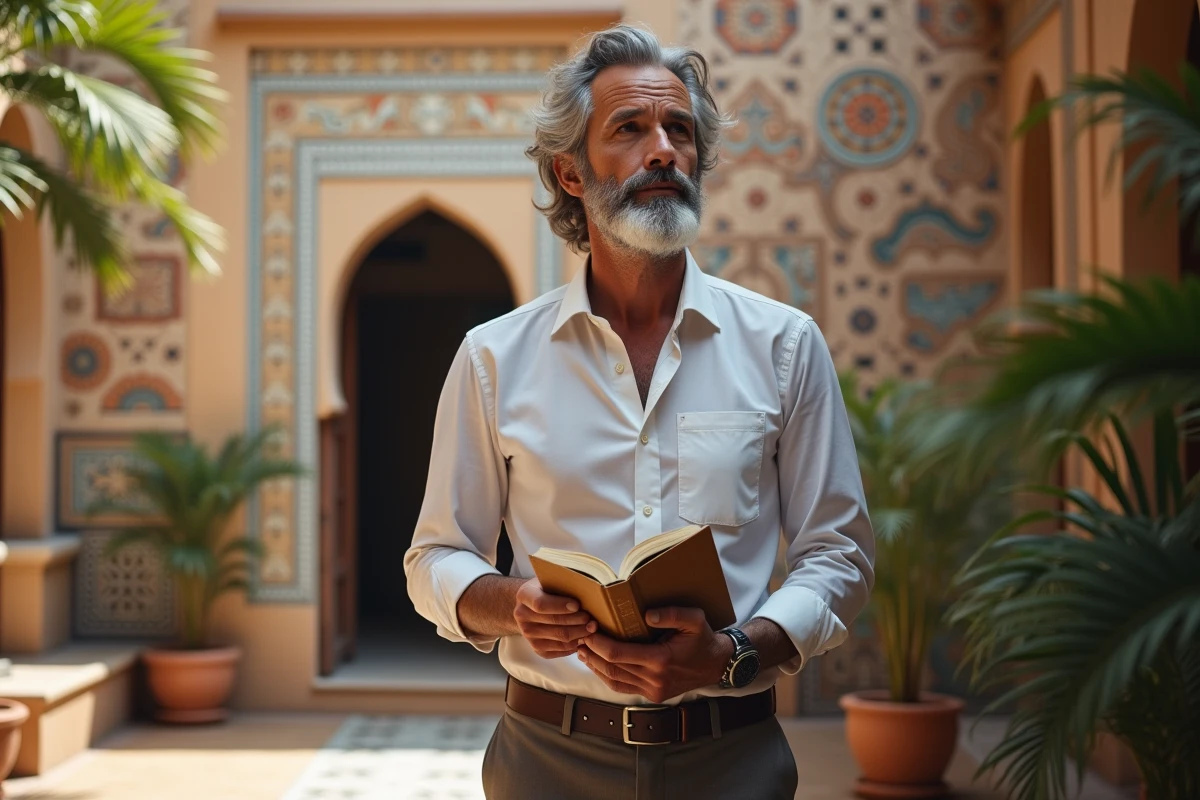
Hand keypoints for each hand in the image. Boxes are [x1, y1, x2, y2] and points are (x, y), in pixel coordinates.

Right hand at [513, 578, 596, 658]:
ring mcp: (528, 634)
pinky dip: (575, 645)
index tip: (577, 605)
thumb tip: (586, 590)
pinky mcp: (537, 648)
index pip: (540, 604)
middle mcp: (522, 616)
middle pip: (554, 622)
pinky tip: (583, 637)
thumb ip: (563, 584)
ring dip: (579, 634)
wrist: (533, 604)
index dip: (560, 606)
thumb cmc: (548, 589)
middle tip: (591, 618)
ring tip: (592, 628)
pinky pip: (560, 650)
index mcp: (524, 595)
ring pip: (560, 638)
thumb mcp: (551, 579)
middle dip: (576, 621)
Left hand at [577, 607, 733, 701]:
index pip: (618, 654)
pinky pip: (624, 687)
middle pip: (612, 669)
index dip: (598, 644)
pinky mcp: (653, 696)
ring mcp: (653, 691)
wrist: (717, 665)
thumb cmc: (703, 638)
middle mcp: (654, 679)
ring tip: (582, 651)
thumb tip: (646, 614)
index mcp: (661, 660)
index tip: (587, 631)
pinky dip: (607, 677)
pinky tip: (599, 665)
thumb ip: (671, 614)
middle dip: (592, 654)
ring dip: (596, 667)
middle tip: (579, 639)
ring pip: (614, 681)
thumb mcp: (694, 619)